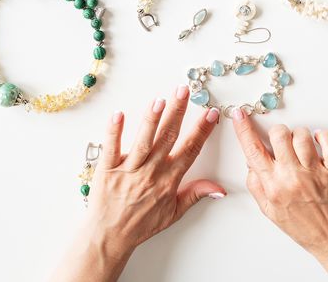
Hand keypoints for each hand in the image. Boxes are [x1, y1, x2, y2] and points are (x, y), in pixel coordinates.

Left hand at [89, 85, 224, 250]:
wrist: (110, 236)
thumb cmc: (141, 225)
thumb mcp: (174, 213)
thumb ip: (196, 195)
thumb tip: (220, 189)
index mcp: (169, 181)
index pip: (190, 150)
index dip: (202, 130)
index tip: (210, 113)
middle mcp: (150, 172)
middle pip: (168, 137)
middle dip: (178, 112)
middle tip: (184, 90)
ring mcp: (128, 169)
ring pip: (143, 140)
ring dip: (152, 119)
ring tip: (161, 100)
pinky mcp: (107, 169)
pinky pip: (111, 147)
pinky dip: (114, 131)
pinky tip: (119, 114)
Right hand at [231, 108, 327, 256]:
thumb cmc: (301, 224)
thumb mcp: (268, 210)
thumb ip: (256, 184)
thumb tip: (250, 161)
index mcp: (273, 185)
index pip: (253, 150)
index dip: (243, 129)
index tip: (239, 114)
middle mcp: (292, 177)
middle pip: (278, 134)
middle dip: (277, 132)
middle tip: (281, 142)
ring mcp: (314, 172)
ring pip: (302, 135)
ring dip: (299, 135)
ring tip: (301, 147)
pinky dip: (324, 135)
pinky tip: (319, 140)